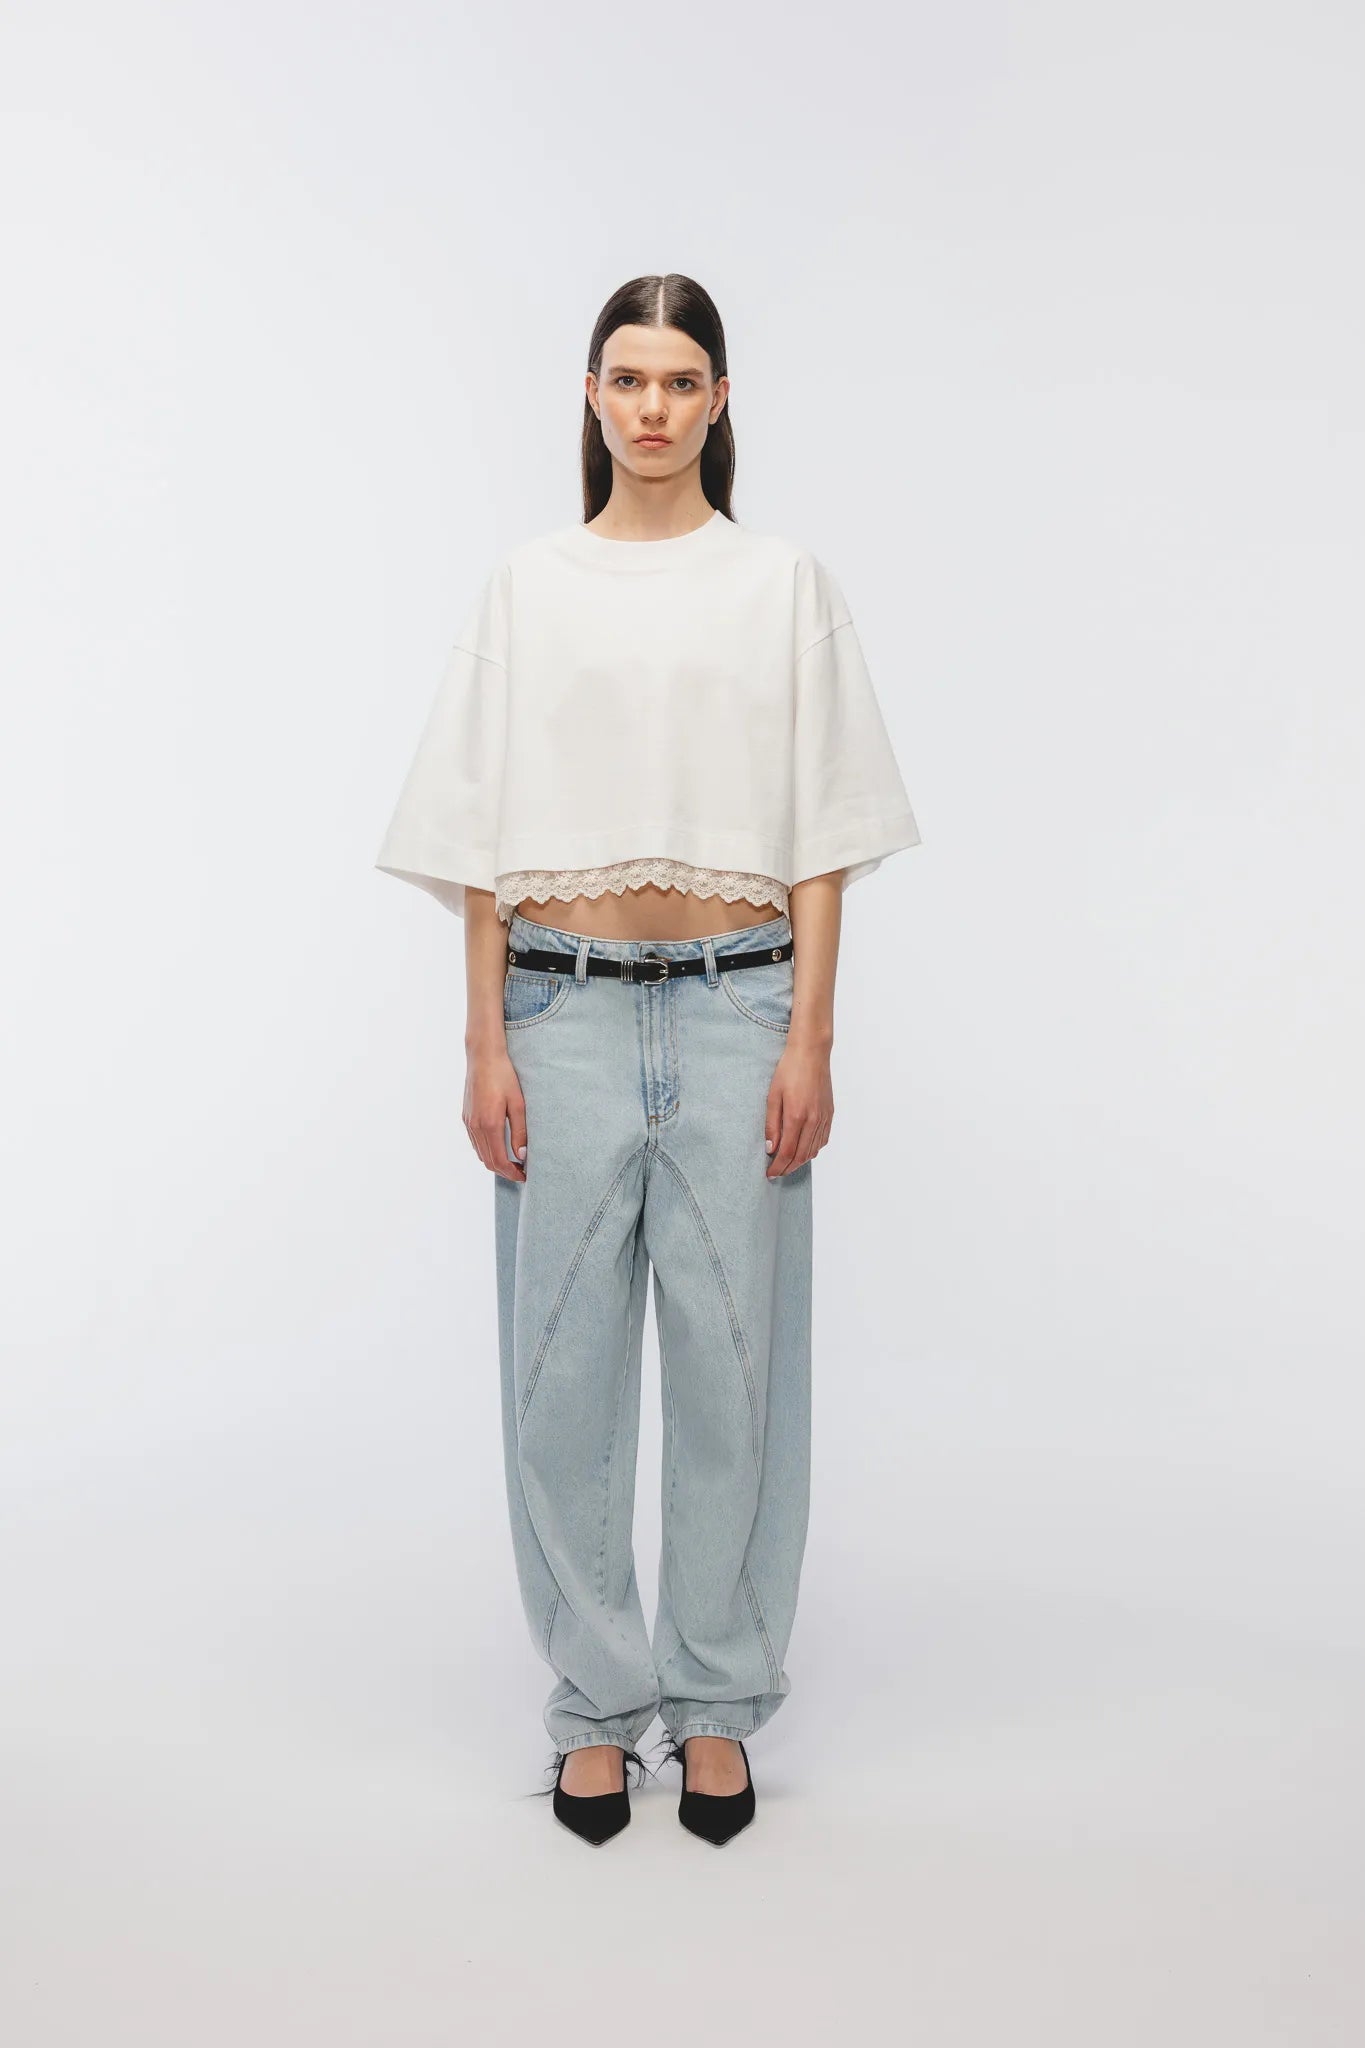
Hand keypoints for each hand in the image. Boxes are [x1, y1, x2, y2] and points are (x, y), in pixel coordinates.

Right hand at [464, 1048, 527, 1182]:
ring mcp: (468, 1122)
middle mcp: (475, 1126)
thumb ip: (520, 1131)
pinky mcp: (466, 1117)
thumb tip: (522, 1155)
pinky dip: (486, 1151)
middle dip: (504, 1171)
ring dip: (495, 1162)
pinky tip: (498, 1147)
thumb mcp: (518, 1104)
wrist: (483, 1057)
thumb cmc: (503, 1076)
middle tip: (520, 1172)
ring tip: (512, 1161)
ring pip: (480, 1153)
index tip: (524, 1176)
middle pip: (488, 1161)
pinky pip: (475, 1142)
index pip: (499, 1161)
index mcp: (489, 1124)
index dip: (512, 1173)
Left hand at [764, 1037, 832, 1176]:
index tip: (769, 1174)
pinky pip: (823, 1140)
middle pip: (801, 1156)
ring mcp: (824, 1117)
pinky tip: (804, 1150)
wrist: (811, 1053)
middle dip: (788, 1168)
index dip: (778, 1166)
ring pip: (813, 1150)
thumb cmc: (789, 1070)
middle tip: (776, 1173)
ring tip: (787, 1164)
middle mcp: (813, 1120)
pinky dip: (813, 1150)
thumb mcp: (773, 1096)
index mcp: (797, 1116)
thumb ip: (772, 1124)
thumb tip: (771, 1148)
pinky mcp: (829, 1113)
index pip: (787, 1152)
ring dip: (800, 1162)